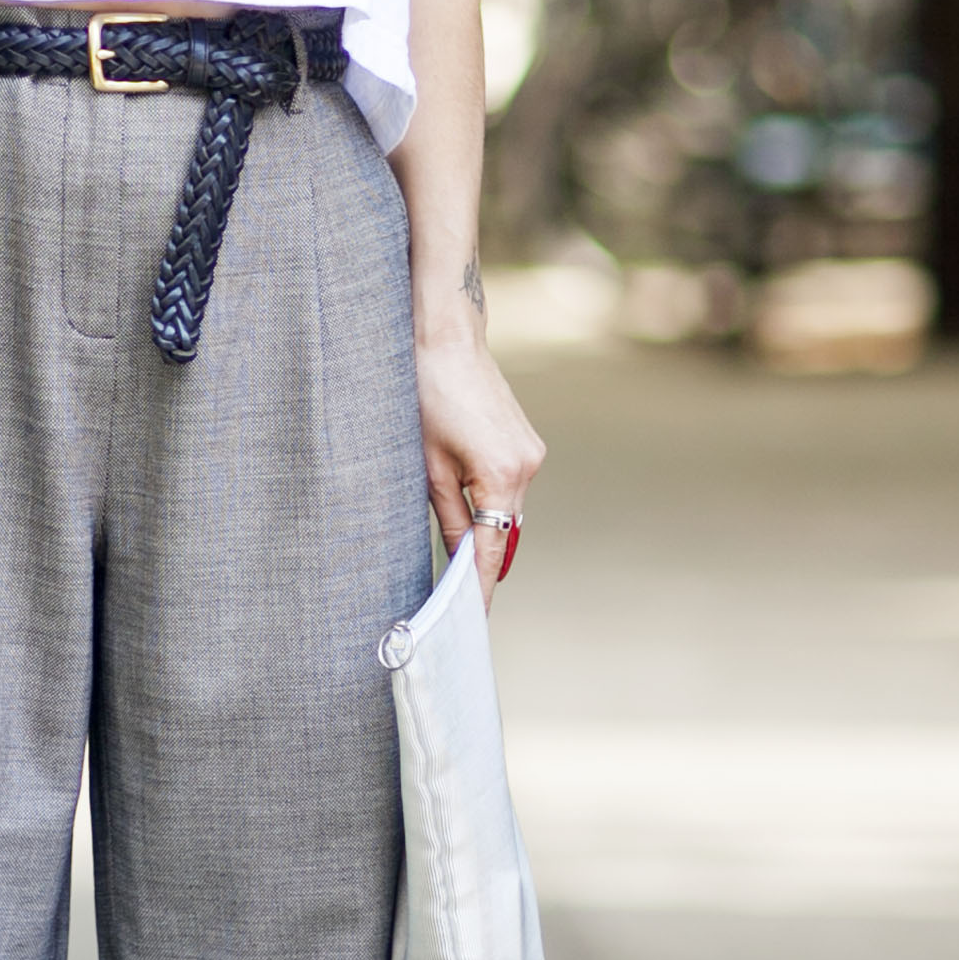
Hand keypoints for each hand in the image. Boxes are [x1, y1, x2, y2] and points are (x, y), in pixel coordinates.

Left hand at [414, 325, 543, 603]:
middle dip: (482, 560)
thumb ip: (447, 517)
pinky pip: (510, 486)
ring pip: (508, 509)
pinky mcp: (526, 442)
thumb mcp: (427, 466)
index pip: (494, 549)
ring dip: (485, 527)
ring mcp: (531, 453)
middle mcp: (527, 466)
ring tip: (456, 552)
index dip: (481, 586)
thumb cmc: (427, 397)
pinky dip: (491, 501)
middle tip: (457, 594)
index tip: (473, 618)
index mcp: (502, 475)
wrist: (446, 340)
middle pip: (505, 531)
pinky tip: (468, 506)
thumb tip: (457, 556)